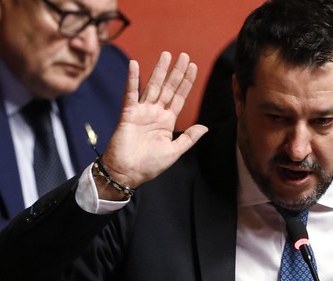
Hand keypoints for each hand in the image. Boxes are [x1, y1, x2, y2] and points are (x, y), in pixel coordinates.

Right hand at [98, 52, 208, 198]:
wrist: (127, 173)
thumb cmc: (150, 165)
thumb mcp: (174, 151)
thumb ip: (188, 138)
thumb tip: (205, 127)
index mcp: (167, 122)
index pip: (179, 98)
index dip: (186, 82)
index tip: (193, 67)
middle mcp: (155, 113)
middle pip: (168, 88)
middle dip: (176, 72)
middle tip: (184, 55)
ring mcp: (142, 112)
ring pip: (153, 87)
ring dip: (159, 71)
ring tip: (166, 54)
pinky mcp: (129, 114)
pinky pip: (131, 94)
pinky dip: (133, 79)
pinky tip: (135, 65)